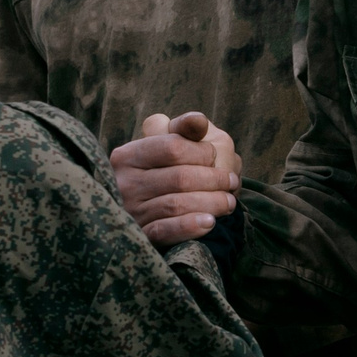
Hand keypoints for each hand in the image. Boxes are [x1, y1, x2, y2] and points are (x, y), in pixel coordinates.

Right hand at [111, 111, 242, 248]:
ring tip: (229, 203)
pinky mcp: (140, 235)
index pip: (172, 148)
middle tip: (232, 182)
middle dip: (213, 179)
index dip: (201, 151)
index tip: (214, 155)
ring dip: (210, 203)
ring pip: (175, 205)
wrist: (142, 210)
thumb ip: (184, 129)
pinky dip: (190, 226)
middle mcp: (124, 183)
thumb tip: (199, 120)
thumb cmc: (162, 169)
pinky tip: (210, 223)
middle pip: (178, 178)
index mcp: (128, 155)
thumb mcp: (168, 144)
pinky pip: (166, 231)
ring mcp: (131, 211)